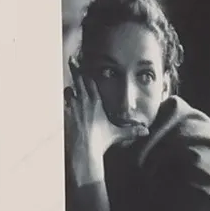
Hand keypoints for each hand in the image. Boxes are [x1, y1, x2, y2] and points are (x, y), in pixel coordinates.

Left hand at [65, 60, 138, 184]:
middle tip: (72, 61)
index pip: (90, 81)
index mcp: (96, 102)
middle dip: (75, 71)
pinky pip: (63, 102)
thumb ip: (131, 131)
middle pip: (78, 80)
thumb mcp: (117, 135)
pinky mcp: (66, 115)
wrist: (85, 150)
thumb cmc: (101, 142)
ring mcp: (73, 107)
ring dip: (69, 88)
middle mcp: (84, 101)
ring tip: (70, 88)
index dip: (86, 72)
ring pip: (68, 90)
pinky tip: (64, 101)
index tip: (82, 64)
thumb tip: (146, 132)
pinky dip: (64, 101)